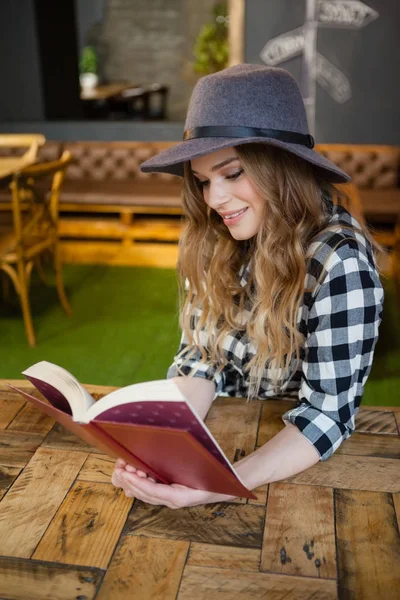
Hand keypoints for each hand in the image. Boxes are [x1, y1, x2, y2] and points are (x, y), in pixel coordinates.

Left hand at [111, 458, 234, 508]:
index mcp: (180, 497)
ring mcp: (170, 499)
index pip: (154, 491)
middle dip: (130, 482)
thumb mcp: (201, 470)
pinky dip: (139, 484)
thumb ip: (185, 469)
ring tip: (123, 470)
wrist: (223, 487)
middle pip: (145, 494)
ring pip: (145, 494)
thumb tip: (165, 461)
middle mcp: (173, 500)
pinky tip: (132, 474)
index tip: (126, 474)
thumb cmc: (213, 477)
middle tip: (119, 469)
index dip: (138, 483)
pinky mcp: (169, 494)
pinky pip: (150, 492)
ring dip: (132, 483)